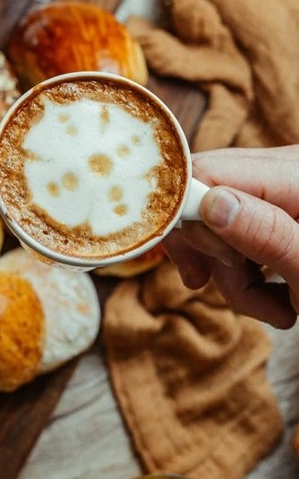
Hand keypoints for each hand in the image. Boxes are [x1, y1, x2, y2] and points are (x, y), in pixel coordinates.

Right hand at [164, 146, 298, 328]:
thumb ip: (266, 233)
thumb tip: (210, 204)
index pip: (211, 172)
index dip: (190, 216)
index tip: (197, 268)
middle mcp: (287, 169)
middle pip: (207, 194)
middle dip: (211, 252)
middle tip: (223, 289)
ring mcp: (281, 188)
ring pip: (218, 221)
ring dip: (234, 277)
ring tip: (273, 310)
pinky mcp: (278, 210)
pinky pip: (237, 232)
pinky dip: (245, 272)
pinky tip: (271, 298)